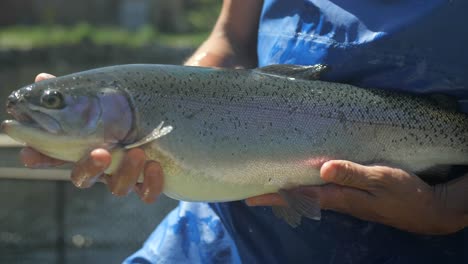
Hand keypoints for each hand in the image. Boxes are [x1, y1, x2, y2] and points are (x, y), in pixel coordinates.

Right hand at [19, 73, 163, 202]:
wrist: (165, 119)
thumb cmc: (127, 110)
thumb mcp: (102, 98)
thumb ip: (75, 92)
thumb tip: (42, 76)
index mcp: (85, 145)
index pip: (57, 155)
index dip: (43, 156)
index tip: (31, 154)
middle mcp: (103, 165)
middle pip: (84, 178)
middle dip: (88, 168)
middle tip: (100, 152)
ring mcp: (125, 175)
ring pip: (117, 188)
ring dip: (125, 173)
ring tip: (138, 153)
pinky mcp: (149, 182)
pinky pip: (148, 193)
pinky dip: (151, 183)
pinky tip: (155, 166)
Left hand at [246, 160, 465, 234]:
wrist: (429, 210)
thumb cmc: (406, 194)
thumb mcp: (381, 179)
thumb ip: (352, 173)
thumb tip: (321, 169)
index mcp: (340, 196)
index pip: (300, 196)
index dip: (274, 196)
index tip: (250, 197)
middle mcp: (339, 200)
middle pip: (301, 197)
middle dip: (277, 194)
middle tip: (253, 189)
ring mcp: (347, 199)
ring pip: (312, 194)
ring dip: (292, 189)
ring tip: (274, 182)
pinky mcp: (356, 196)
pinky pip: (326, 190)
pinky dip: (311, 185)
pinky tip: (309, 178)